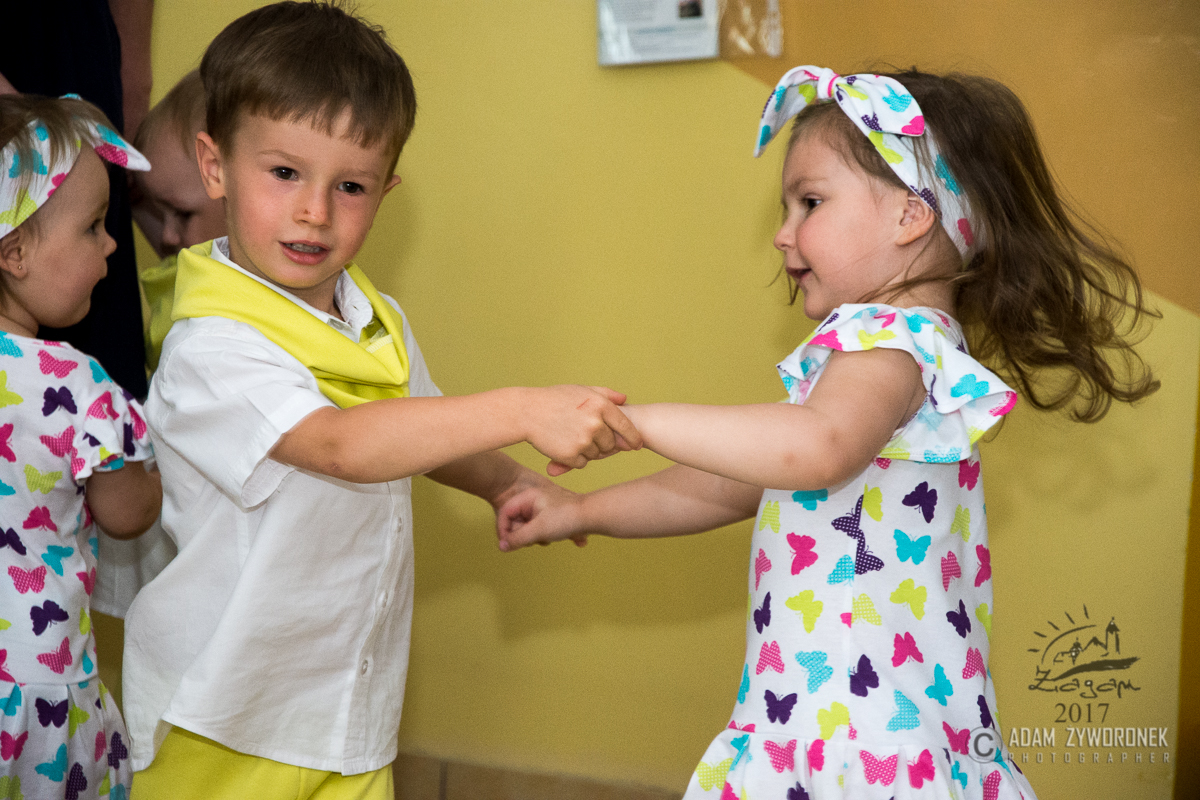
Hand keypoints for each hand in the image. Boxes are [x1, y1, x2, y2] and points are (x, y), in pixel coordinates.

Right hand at [496, 482, 588, 550]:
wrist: (592, 514)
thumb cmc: (567, 516)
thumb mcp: (539, 529)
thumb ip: (518, 538)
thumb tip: (502, 547)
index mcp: (527, 496)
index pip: (505, 512)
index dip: (503, 529)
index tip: (507, 544)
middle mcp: (532, 500)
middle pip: (515, 521)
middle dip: (522, 534)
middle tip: (535, 538)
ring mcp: (540, 507)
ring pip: (526, 526)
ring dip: (534, 536)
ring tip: (549, 535)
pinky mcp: (548, 515)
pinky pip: (536, 528)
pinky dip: (542, 534)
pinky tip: (555, 535)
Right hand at [523, 386, 641, 473]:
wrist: (526, 412)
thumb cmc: (554, 399)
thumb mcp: (581, 390)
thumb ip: (606, 394)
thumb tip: (625, 399)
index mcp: (601, 406)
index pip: (626, 427)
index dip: (633, 438)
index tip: (636, 445)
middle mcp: (595, 424)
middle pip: (611, 444)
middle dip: (603, 443)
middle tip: (585, 435)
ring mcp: (583, 440)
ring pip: (596, 455)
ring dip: (588, 450)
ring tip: (570, 436)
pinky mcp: (570, 455)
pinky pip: (582, 463)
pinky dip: (575, 458)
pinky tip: (563, 445)